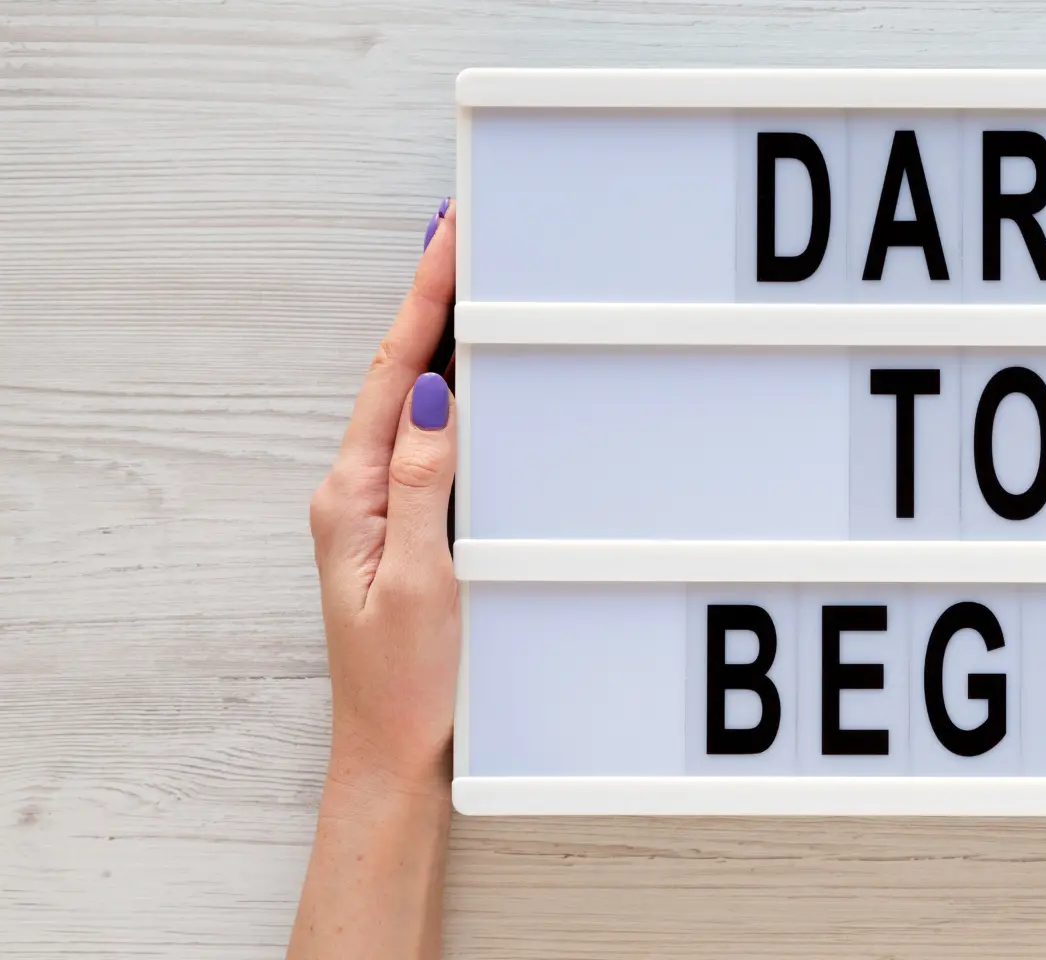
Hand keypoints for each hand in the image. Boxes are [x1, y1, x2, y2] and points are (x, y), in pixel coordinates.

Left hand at [307, 202, 460, 790]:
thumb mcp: (423, 578)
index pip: (398, 373)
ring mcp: (385, 510)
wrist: (396, 757)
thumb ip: (426, 481)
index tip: (450, 233)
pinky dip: (457, 395)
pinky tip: (477, 376)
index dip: (424, 297)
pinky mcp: (413, 529)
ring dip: (444, 338)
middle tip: (465, 229)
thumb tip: (435, 393)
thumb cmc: (410, 684)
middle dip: (433, 297)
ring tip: (470, 279)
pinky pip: (434, 443)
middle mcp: (362, 492)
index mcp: (355, 495)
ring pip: (418, 403)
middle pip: (403, 372)